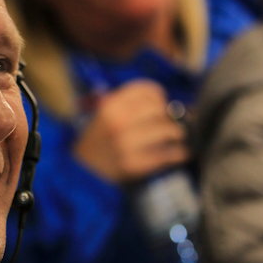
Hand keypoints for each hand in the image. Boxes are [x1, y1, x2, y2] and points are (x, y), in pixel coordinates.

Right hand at [73, 80, 188, 183]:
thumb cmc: (96, 142)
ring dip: (177, 133)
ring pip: (167, 130)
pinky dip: (178, 154)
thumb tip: (164, 102)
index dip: (159, 95)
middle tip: (168, 122)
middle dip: (169, 115)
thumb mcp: (103, 116)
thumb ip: (128, 106)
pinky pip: (167, 155)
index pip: (146, 90)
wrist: (82, 173)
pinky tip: (180, 154)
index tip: (161, 103)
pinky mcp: (135, 164)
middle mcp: (119, 122)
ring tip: (176, 137)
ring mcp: (127, 144)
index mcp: (110, 106)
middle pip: (160, 108)